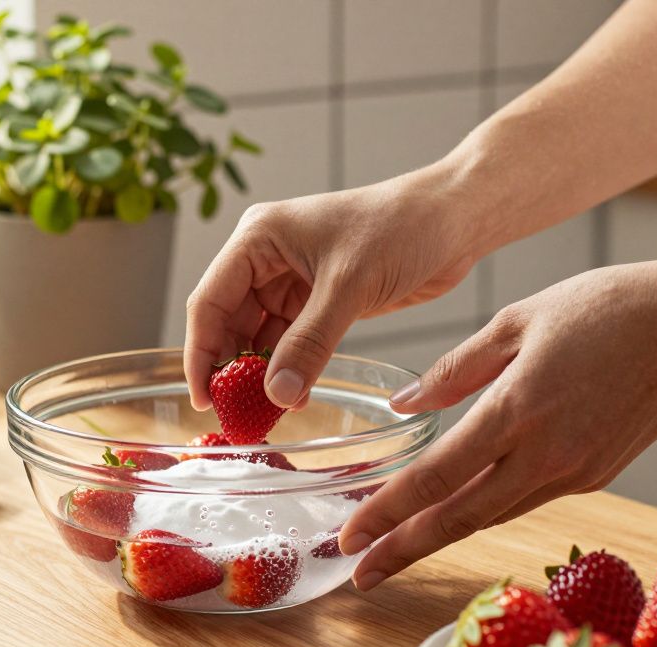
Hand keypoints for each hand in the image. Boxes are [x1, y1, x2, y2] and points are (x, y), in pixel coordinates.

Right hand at [183, 171, 484, 409]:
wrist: (454, 219)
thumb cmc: (401, 226)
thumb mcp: (349, 286)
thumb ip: (309, 343)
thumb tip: (275, 395)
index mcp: (259, 238)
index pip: (210, 301)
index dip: (201, 352)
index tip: (203, 399)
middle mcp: (267, 257)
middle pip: (229, 322)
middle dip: (231, 369)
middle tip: (235, 416)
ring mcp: (293, 279)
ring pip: (259, 336)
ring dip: (262, 374)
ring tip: (265, 415)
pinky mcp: (320, 299)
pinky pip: (292, 341)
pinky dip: (291, 369)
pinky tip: (295, 397)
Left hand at [339, 260, 656, 589]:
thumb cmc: (607, 306)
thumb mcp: (518, 319)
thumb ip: (456, 369)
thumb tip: (402, 406)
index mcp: (520, 407)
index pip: (437, 476)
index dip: (387, 512)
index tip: (349, 537)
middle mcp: (549, 453)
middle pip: (461, 518)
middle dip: (403, 550)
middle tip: (358, 574)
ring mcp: (578, 472)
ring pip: (494, 515)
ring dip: (441, 537)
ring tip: (395, 550)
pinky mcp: (600, 475)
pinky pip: (528, 498)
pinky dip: (485, 509)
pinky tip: (456, 511)